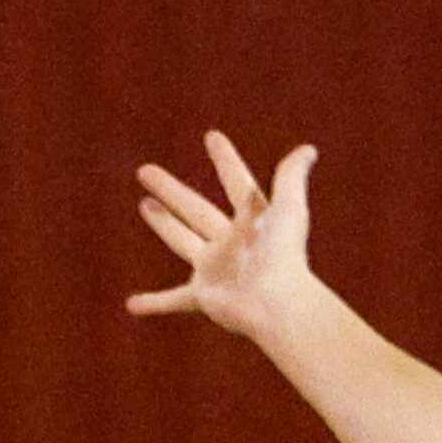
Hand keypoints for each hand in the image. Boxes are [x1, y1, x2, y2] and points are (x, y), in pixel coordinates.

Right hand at [126, 130, 320, 341]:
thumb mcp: (288, 209)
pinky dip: (155, 304)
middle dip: (171, 190)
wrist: (276, 303)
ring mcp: (216, 269)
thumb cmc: (283, 255)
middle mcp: (232, 243)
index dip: (226, 160)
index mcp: (253, 221)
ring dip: (163, 225)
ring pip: (183, 242)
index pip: (236, 183)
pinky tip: (132, 305)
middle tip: (144, 171)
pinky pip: (175, 300)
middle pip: (196, 209)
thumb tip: (309, 149)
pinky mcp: (205, 296)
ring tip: (144, 205)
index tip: (212, 136)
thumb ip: (292, 177)